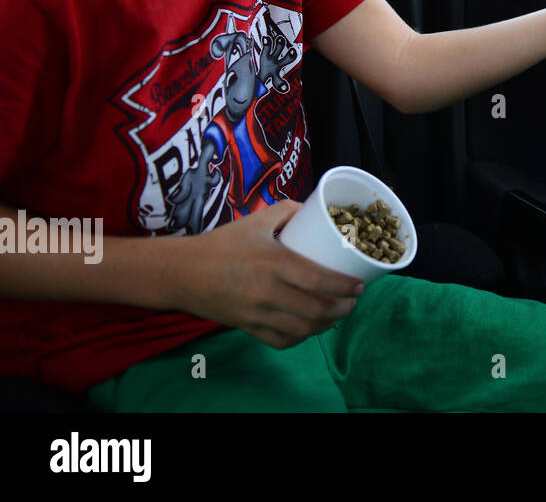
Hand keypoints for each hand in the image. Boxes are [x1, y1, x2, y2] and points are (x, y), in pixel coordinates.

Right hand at [170, 200, 364, 349]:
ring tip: (337, 314)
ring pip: (302, 329)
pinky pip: (281, 341)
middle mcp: (267, 292)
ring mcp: (256, 314)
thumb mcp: (257, 220)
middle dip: (343, 308)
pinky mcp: (246, 328)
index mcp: (274, 262)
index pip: (319, 280)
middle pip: (316, 309)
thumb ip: (288, 210)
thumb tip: (317, 210)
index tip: (360, 285)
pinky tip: (310, 328)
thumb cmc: (221, 243)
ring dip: (326, 325)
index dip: (346, 287)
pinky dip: (301, 338)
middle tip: (353, 300)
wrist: (180, 272)